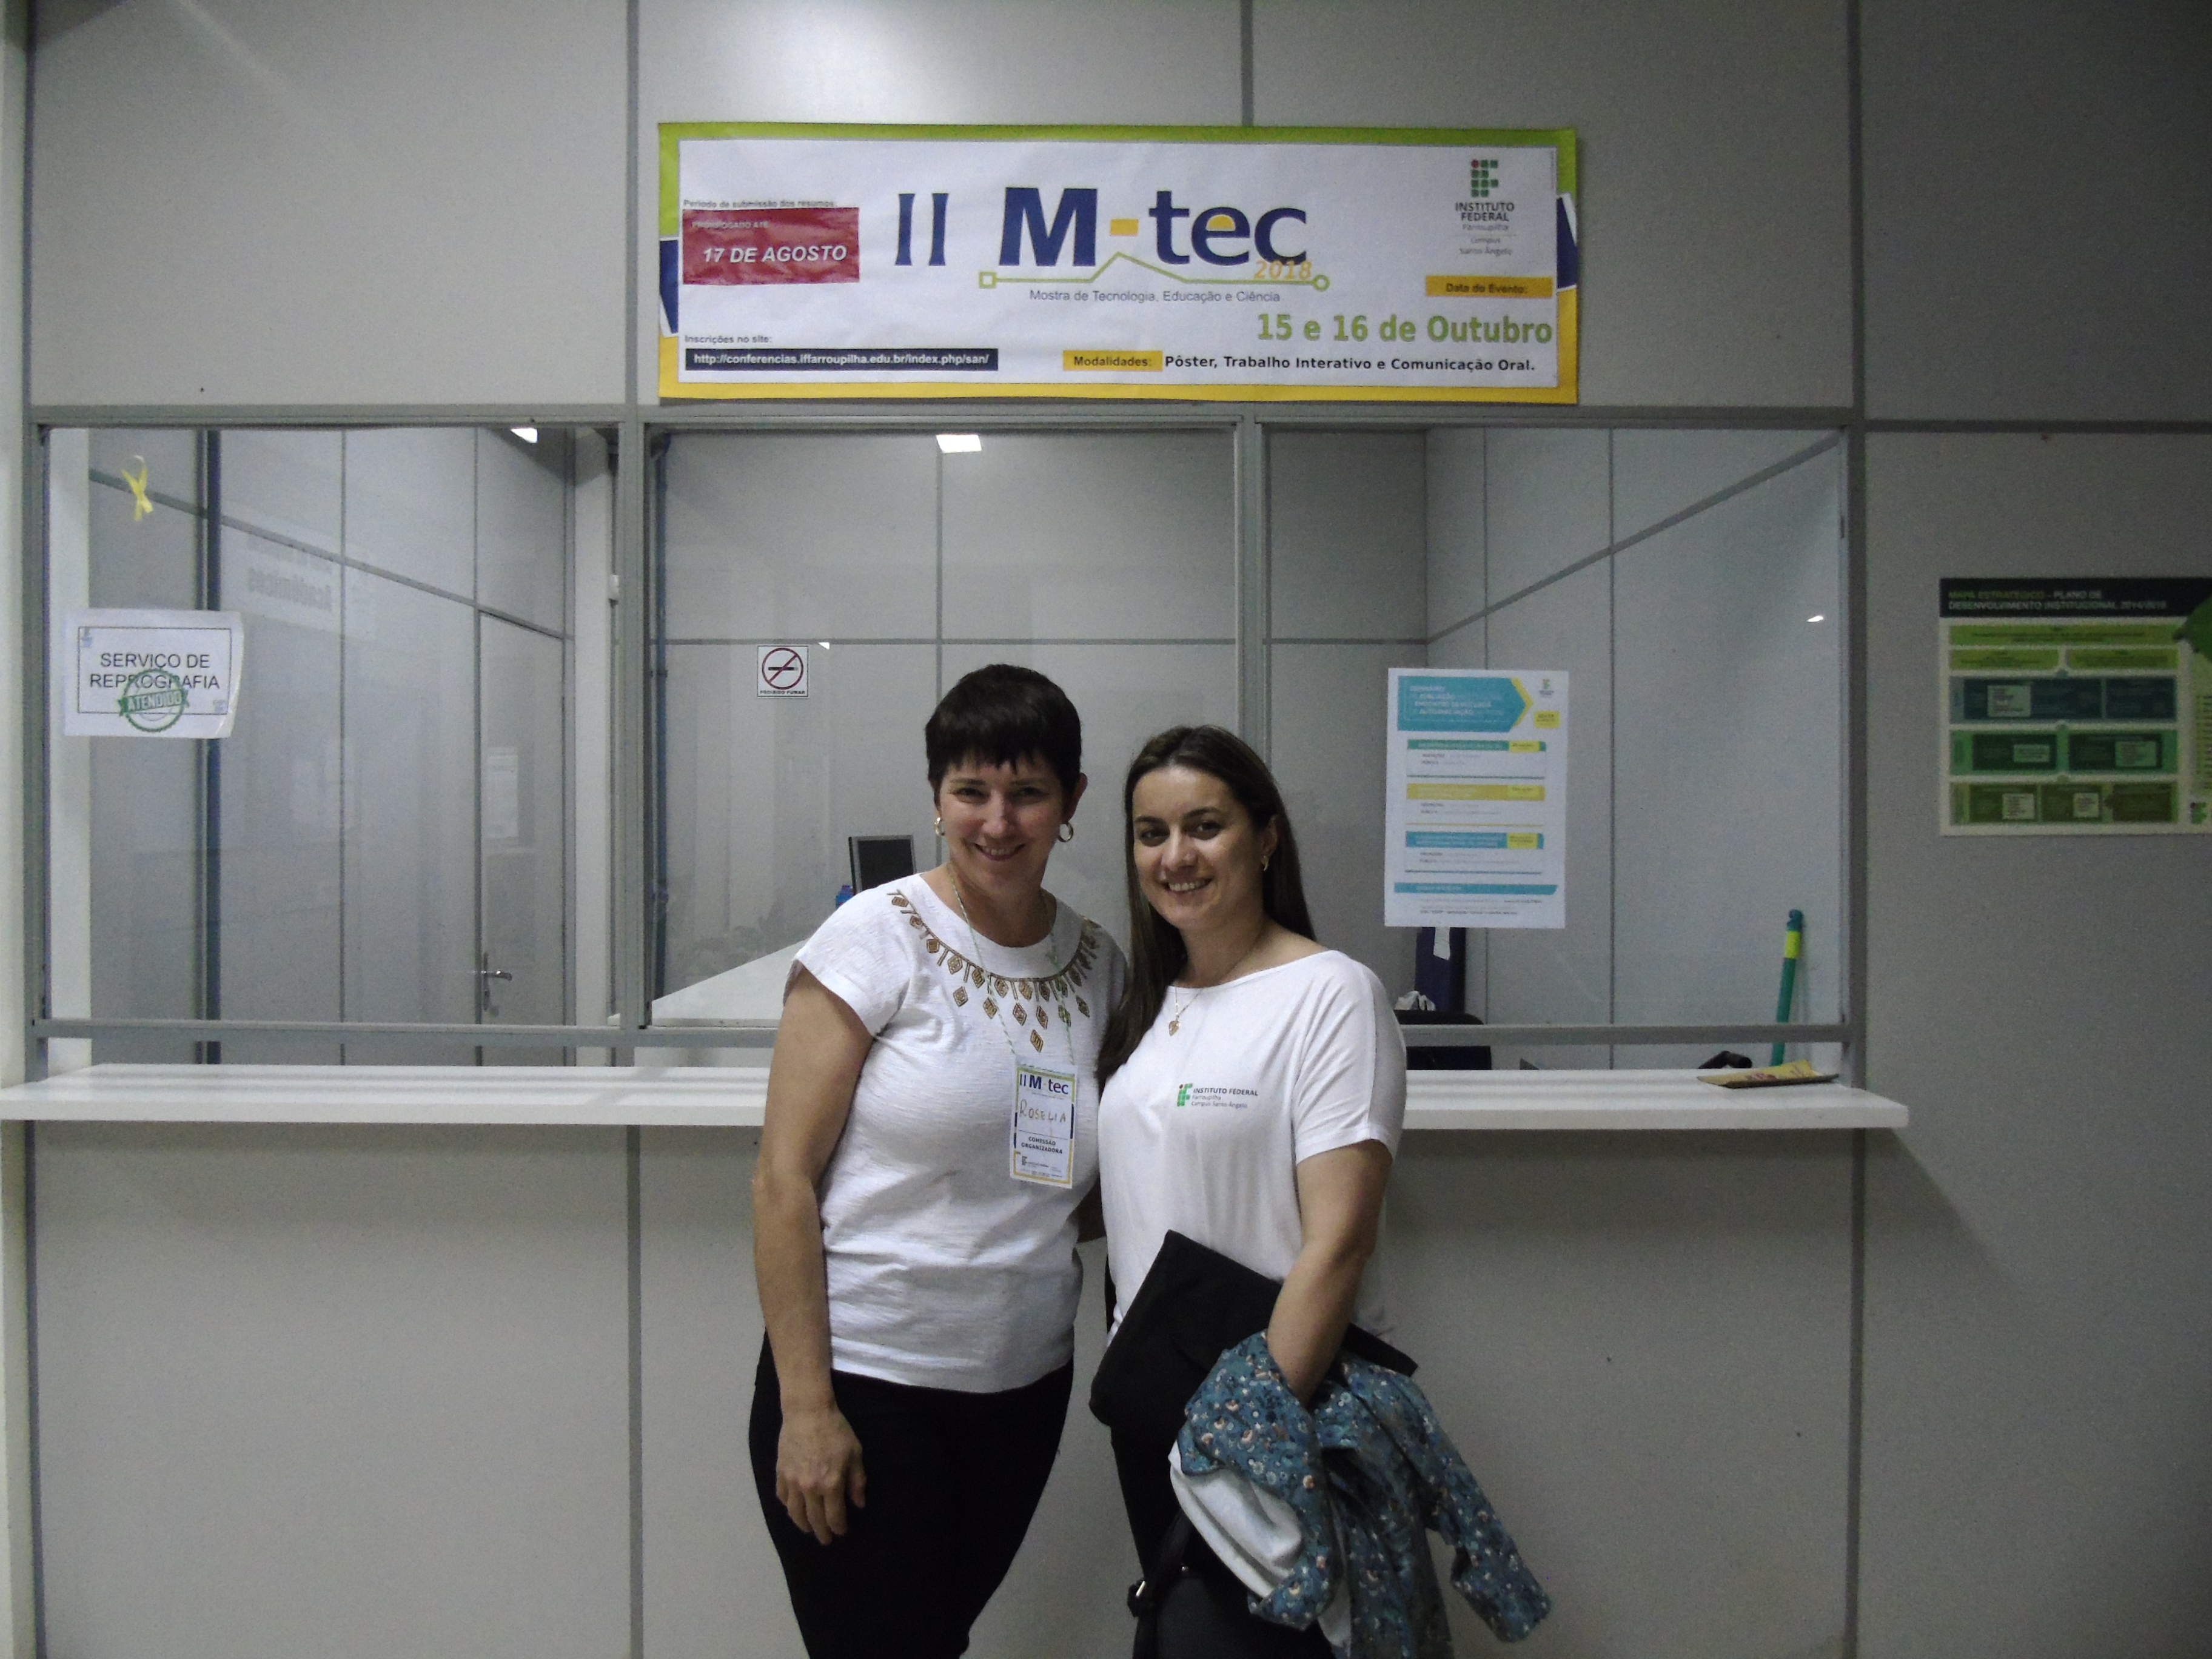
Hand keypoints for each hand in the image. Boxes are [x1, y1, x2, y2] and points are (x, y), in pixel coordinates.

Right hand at [776, 1402, 866, 1544]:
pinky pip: (782, 1497)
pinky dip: (788, 1506)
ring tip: (808, 1530)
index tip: (841, 1532)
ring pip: (795, 1512)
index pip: (834, 1517)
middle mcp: (809, 1488)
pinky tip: (793, 1509)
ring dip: (802, 1525)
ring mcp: (792, 1482)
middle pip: (814, 1519)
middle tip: (826, 1540)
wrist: (808, 1412)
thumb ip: (857, 1481)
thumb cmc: (836, 1430)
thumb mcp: (855, 1453)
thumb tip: (858, 1504)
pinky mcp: (781, 1473)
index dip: (838, 1528)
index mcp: (830, 1485)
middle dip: (821, 1532)